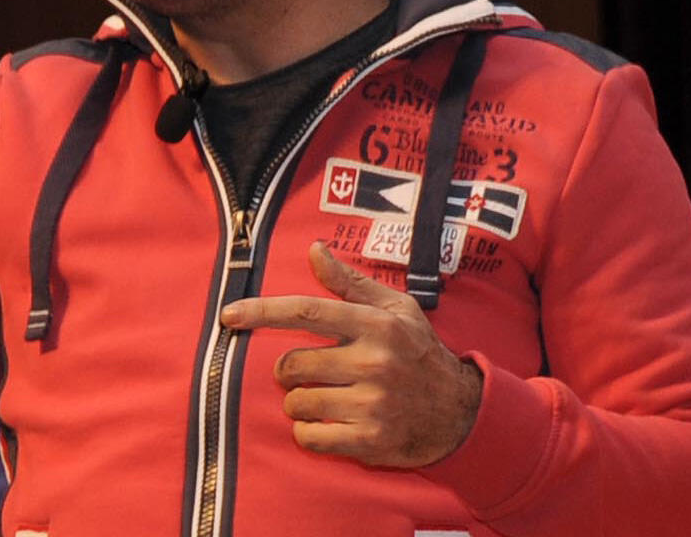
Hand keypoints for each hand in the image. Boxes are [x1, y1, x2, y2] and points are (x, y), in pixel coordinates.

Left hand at [221, 241, 481, 467]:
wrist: (461, 413)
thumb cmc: (419, 353)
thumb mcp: (396, 309)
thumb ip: (350, 282)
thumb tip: (314, 250)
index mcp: (376, 325)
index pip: (306, 312)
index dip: (262, 312)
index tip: (229, 315)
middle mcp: (374, 362)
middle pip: (292, 364)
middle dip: (289, 371)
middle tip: (309, 373)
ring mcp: (372, 403)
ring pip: (297, 402)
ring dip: (299, 403)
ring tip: (325, 399)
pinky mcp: (369, 440)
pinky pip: (309, 436)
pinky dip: (307, 433)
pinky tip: (327, 425)